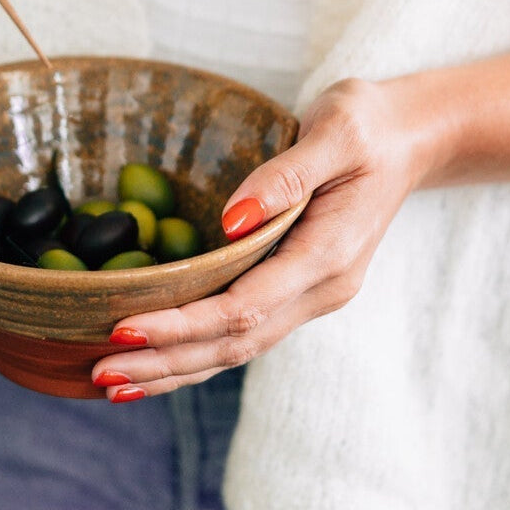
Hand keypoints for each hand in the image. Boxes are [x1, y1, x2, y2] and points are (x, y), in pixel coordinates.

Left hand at [91, 76, 437, 401]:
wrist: (410, 138)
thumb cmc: (369, 126)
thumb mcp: (336, 130)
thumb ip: (285, 176)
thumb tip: (230, 221)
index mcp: (328, 256)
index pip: (243, 308)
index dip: (182, 324)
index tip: (123, 328)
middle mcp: (320, 290)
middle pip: (233, 344)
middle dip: (164, 361)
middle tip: (99, 373)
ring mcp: (310, 297)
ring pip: (235, 350)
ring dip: (173, 370)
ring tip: (110, 383)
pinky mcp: (295, 291)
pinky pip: (239, 333)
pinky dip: (193, 353)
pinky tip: (153, 364)